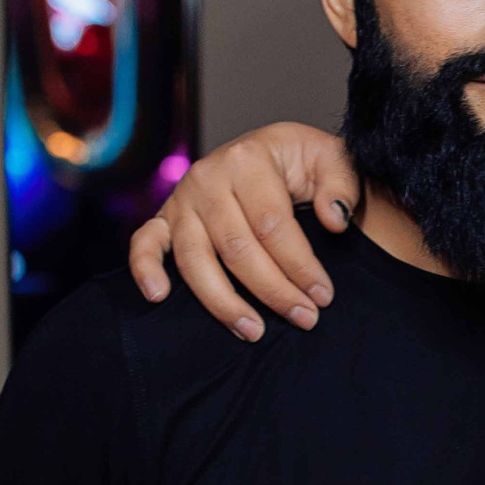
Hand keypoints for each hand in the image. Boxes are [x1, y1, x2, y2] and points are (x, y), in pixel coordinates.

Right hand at [127, 123, 360, 340]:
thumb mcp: (331, 159)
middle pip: (237, 248)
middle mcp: (207, 178)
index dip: (300, 266)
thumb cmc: (300, 163)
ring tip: (253, 332)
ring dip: (223, 301)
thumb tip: (332, 219)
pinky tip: (159, 297)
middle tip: (304, 318)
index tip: (323, 296)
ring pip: (196, 259)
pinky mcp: (164, 219)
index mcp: (248, 159)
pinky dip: (145, 269)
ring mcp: (181, 199)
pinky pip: (145, 244)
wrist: (270, 153)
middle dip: (273, 290)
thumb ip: (340, 185)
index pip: (273, 225)